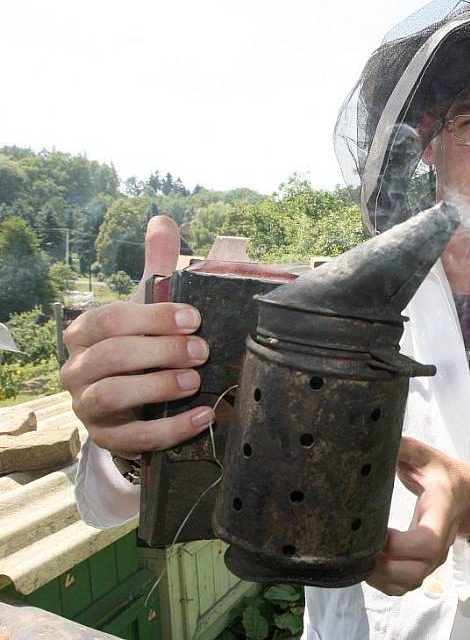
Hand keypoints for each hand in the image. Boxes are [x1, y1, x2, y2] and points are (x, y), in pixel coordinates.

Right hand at [59, 216, 214, 458]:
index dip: (151, 317)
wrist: (132, 404)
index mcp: (84, 333)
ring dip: (157, 386)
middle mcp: (77, 369)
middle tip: (201, 349)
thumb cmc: (141, 346)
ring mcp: (88, 407)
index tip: (193, 317)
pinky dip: (171, 428)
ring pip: (111, 396)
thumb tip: (162, 220)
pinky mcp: (108, 439)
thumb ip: (155, 267)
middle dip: (160, 351)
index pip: (107, 319)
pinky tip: (204, 415)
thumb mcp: (147, 308)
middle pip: (110, 356)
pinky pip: (134, 438)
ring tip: (195, 380)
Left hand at [366, 437, 469, 595]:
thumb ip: (404, 448)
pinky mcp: (426, 564)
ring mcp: (434, 557)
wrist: (469, 496)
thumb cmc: (444, 474)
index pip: (427, 541)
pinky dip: (386, 583)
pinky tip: (368, 566)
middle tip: (356, 550)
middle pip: (415, 571)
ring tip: (357, 559)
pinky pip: (406, 585)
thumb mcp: (426, 456)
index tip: (377, 533)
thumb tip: (375, 438)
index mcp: (440, 512)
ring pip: (409, 583)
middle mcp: (440, 541)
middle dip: (383, 567)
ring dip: (381, 578)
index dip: (399, 545)